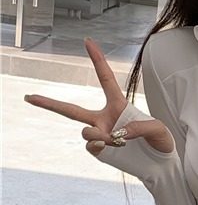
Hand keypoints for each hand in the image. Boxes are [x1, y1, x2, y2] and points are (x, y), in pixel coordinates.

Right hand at [22, 38, 174, 155]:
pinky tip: (108, 145)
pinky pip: (89, 145)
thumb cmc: (161, 141)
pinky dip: (97, 144)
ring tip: (117, 140)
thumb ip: (142, 127)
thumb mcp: (159, 130)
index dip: (97, 60)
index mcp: (118, 105)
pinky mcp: (100, 150)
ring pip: (84, 130)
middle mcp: (104, 118)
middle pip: (71, 110)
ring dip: (97, 133)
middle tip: (28, 97)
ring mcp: (100, 135)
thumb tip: (119, 133)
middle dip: (48, 104)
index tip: (88, 40)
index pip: (105, 79)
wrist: (160, 163)